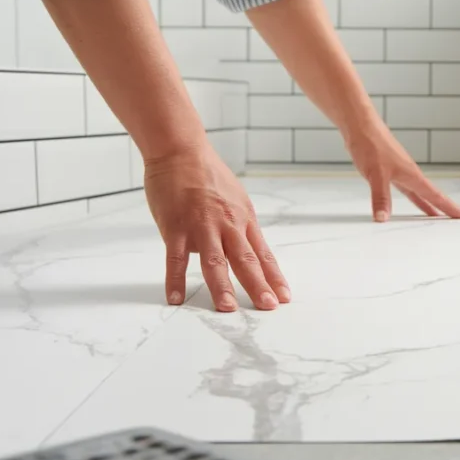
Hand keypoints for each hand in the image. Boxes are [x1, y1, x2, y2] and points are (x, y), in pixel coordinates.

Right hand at [143, 141, 288, 311]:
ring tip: (228, 308)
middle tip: (268, 307)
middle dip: (258, 285)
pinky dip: (175, 279)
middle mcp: (226, 224)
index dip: (274, 276)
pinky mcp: (175, 226)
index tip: (284, 297)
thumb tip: (241, 251)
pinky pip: (175, 257)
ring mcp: (201, 226)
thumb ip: (238, 226)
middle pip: (245, 259)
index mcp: (243, 219)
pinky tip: (176, 298)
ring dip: (221, 286)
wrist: (181, 150)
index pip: (262, 253)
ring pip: (214, 260)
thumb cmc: (207, 174)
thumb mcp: (235, 199)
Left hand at [344, 117, 459, 221]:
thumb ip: (381, 198)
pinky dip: (412, 196)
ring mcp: (400, 171)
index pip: (435, 196)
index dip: (449, 207)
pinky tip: (411, 198)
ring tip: (435, 216)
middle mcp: (409, 173)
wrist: (360, 125)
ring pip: (418, 192)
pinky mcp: (389, 169)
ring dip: (427, 204)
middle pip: (431, 194)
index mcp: (411, 175)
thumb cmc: (371, 144)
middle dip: (443, 207)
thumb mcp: (376, 175)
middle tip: (456, 218)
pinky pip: (406, 188)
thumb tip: (383, 218)